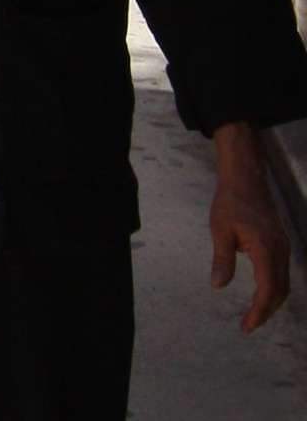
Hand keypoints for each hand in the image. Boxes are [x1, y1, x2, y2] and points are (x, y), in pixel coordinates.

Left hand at [209, 124, 291, 333]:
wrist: (246, 177)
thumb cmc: (230, 201)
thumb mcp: (220, 229)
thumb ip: (222, 259)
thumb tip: (218, 286)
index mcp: (266, 250)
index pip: (267, 291)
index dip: (259, 312)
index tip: (247, 327)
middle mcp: (281, 252)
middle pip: (279, 292)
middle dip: (266, 312)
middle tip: (248, 325)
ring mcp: (284, 248)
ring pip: (284, 284)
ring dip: (271, 302)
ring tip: (254, 314)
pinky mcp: (281, 244)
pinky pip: (282, 273)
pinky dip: (274, 288)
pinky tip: (262, 293)